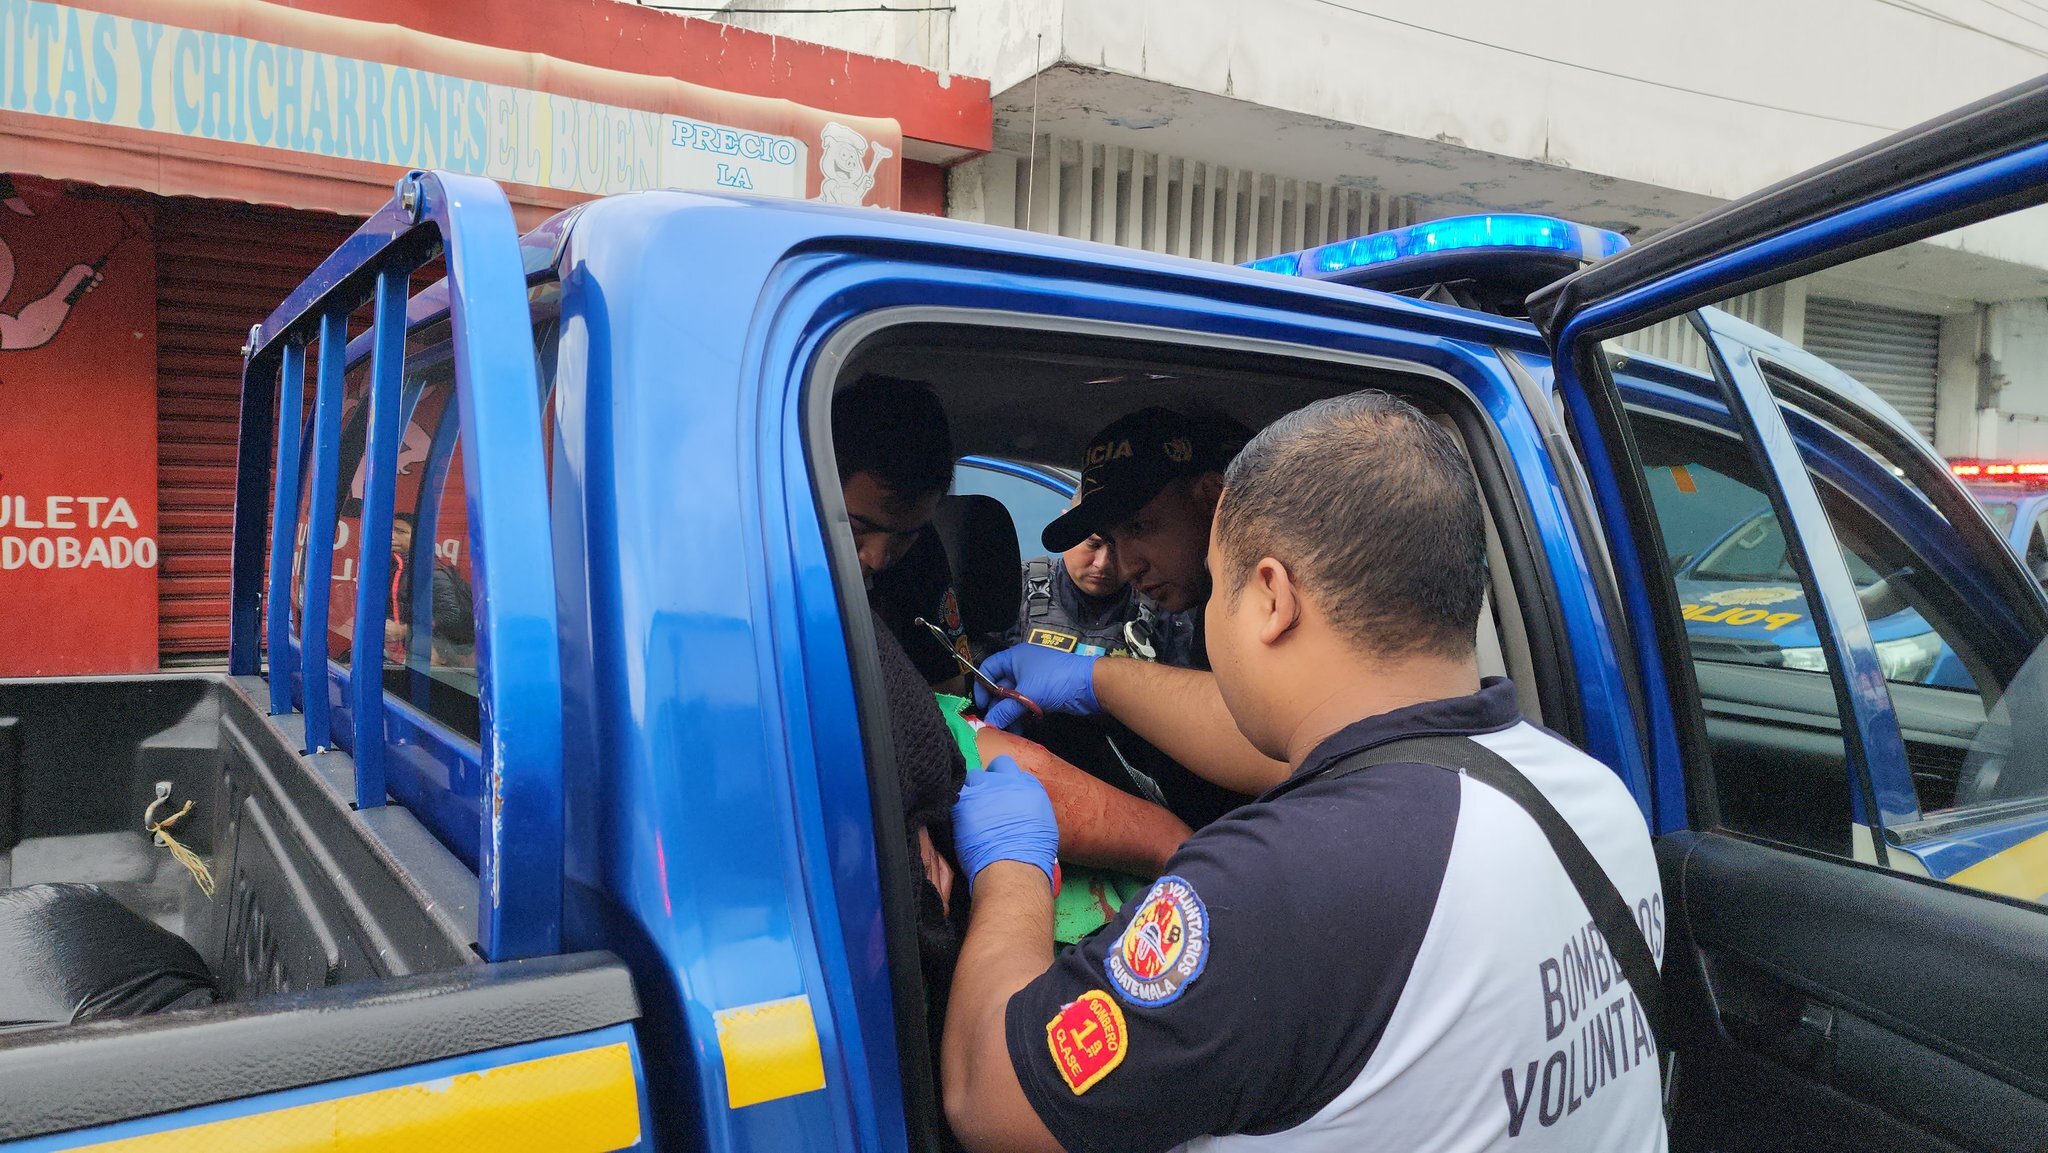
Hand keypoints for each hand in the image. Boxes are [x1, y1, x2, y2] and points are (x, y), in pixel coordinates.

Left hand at [950, 755, 1057, 890]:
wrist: (1012, 866)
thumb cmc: (1033, 855)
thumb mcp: (1044, 828)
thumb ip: (1031, 811)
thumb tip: (1023, 813)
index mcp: (1030, 788)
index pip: (1020, 775)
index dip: (1012, 785)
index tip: (1008, 796)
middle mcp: (1008, 782)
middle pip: (999, 765)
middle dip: (995, 777)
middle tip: (990, 795)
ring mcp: (985, 788)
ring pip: (975, 776)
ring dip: (975, 788)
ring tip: (972, 807)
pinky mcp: (964, 800)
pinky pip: (957, 793)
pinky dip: (958, 803)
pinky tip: (959, 815)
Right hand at [974, 645, 1098, 729]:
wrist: (1089, 685)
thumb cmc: (1055, 679)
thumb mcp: (1026, 694)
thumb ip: (1005, 710)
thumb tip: (989, 724)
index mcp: (1015, 657)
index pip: (989, 668)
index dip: (981, 685)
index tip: (981, 704)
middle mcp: (1022, 667)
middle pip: (1001, 686)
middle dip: (996, 706)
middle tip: (992, 723)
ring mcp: (1034, 681)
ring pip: (1014, 699)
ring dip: (1008, 714)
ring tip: (1005, 731)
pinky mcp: (1044, 694)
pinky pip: (1026, 705)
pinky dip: (1021, 716)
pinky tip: (1018, 729)